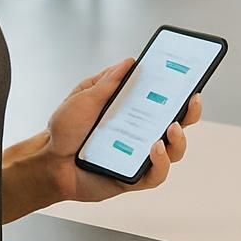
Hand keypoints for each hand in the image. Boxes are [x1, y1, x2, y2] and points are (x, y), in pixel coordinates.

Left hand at [46, 59, 202, 203]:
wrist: (47, 161)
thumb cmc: (64, 129)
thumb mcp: (83, 98)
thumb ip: (107, 82)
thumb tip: (130, 61)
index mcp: (132, 110)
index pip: (165, 99)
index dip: (182, 90)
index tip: (192, 77)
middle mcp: (142, 133)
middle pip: (179, 123)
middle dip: (191, 111)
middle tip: (191, 100)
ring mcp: (140, 156)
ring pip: (175, 151)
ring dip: (180, 139)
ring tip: (171, 128)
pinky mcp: (134, 179)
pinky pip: (157, 175)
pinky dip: (161, 162)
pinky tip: (155, 149)